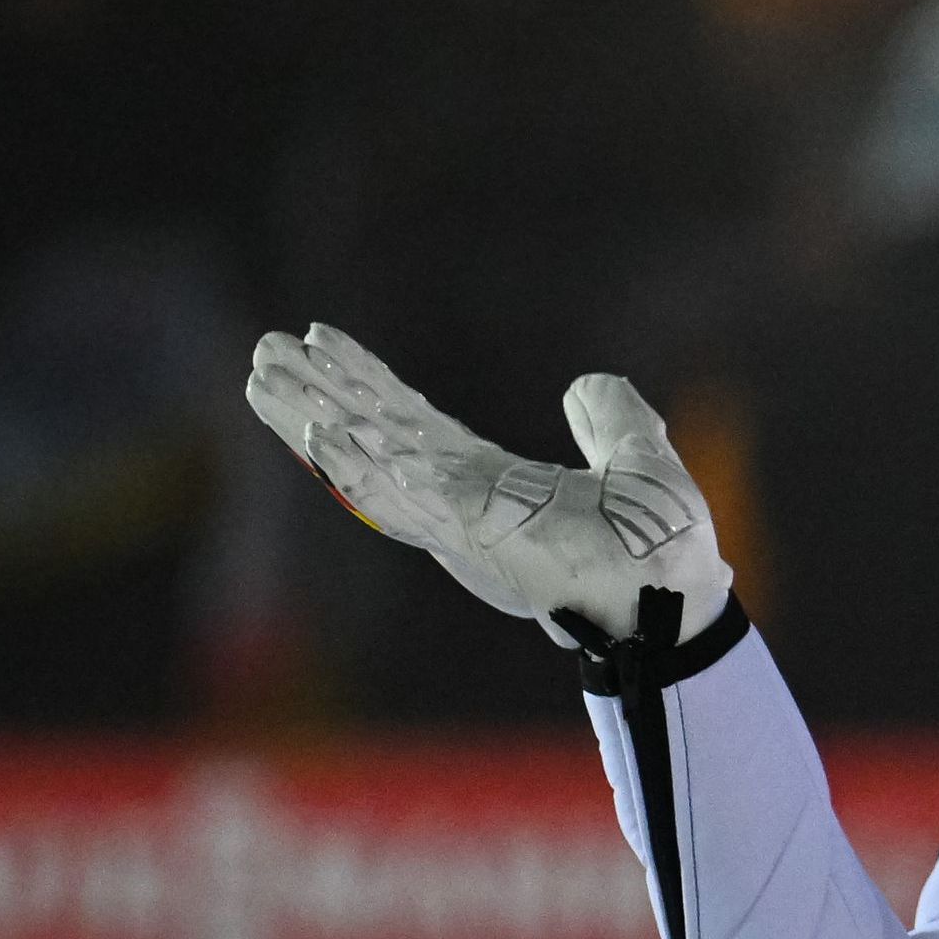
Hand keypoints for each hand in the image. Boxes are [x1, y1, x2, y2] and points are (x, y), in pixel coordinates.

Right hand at [244, 323, 730, 642]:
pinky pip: (401, 495)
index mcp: (491, 481)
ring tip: (259, 378)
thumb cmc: (660, 549)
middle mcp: (459, 499)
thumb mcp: (638, 459)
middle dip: (315, 393)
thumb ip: (611, 420)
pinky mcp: (468, 534)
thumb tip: (586, 384)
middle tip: (262, 350)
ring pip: (366, 460)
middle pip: (371, 434)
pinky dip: (356, 464)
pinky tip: (316, 428)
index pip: (412, 422)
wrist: (679, 598)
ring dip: (311, 419)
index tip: (323, 340)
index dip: (366, 380)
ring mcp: (457, 519)